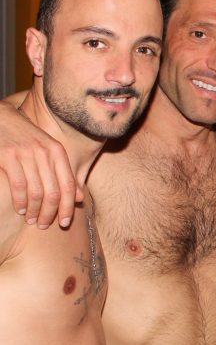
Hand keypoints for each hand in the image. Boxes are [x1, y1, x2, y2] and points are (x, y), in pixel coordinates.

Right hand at [0, 101, 79, 227]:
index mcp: (58, 153)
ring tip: (32, 220)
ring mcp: (25, 154)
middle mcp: (44, 153)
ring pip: (36, 192)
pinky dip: (20, 202)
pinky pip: (18, 186)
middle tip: (45, 225)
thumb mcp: (49, 152)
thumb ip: (64, 174)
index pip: (68, 186)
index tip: (65, 223)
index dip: (68, 207)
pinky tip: (21, 210)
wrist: (2, 119)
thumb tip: (78, 198)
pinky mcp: (7, 156)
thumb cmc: (27, 139)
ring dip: (34, 211)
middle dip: (50, 214)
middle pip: (53, 193)